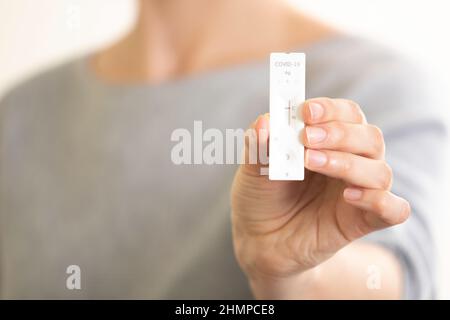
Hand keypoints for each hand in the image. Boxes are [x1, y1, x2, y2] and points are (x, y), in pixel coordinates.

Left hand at [231, 98, 409, 291]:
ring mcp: (359, 191)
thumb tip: (265, 121)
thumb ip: (259, 145)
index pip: (347, 114)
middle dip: (340, 133)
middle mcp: (350, 161)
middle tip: (307, 137)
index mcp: (328, 141)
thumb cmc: (261, 196)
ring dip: (348, 163)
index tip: (306, 111)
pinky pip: (394, 209)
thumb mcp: (253, 169)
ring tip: (311, 162)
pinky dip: (379, 200)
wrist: (260, 240)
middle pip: (370, 137)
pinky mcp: (363, 221)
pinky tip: (348, 196)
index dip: (331, 109)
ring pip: (380, 171)